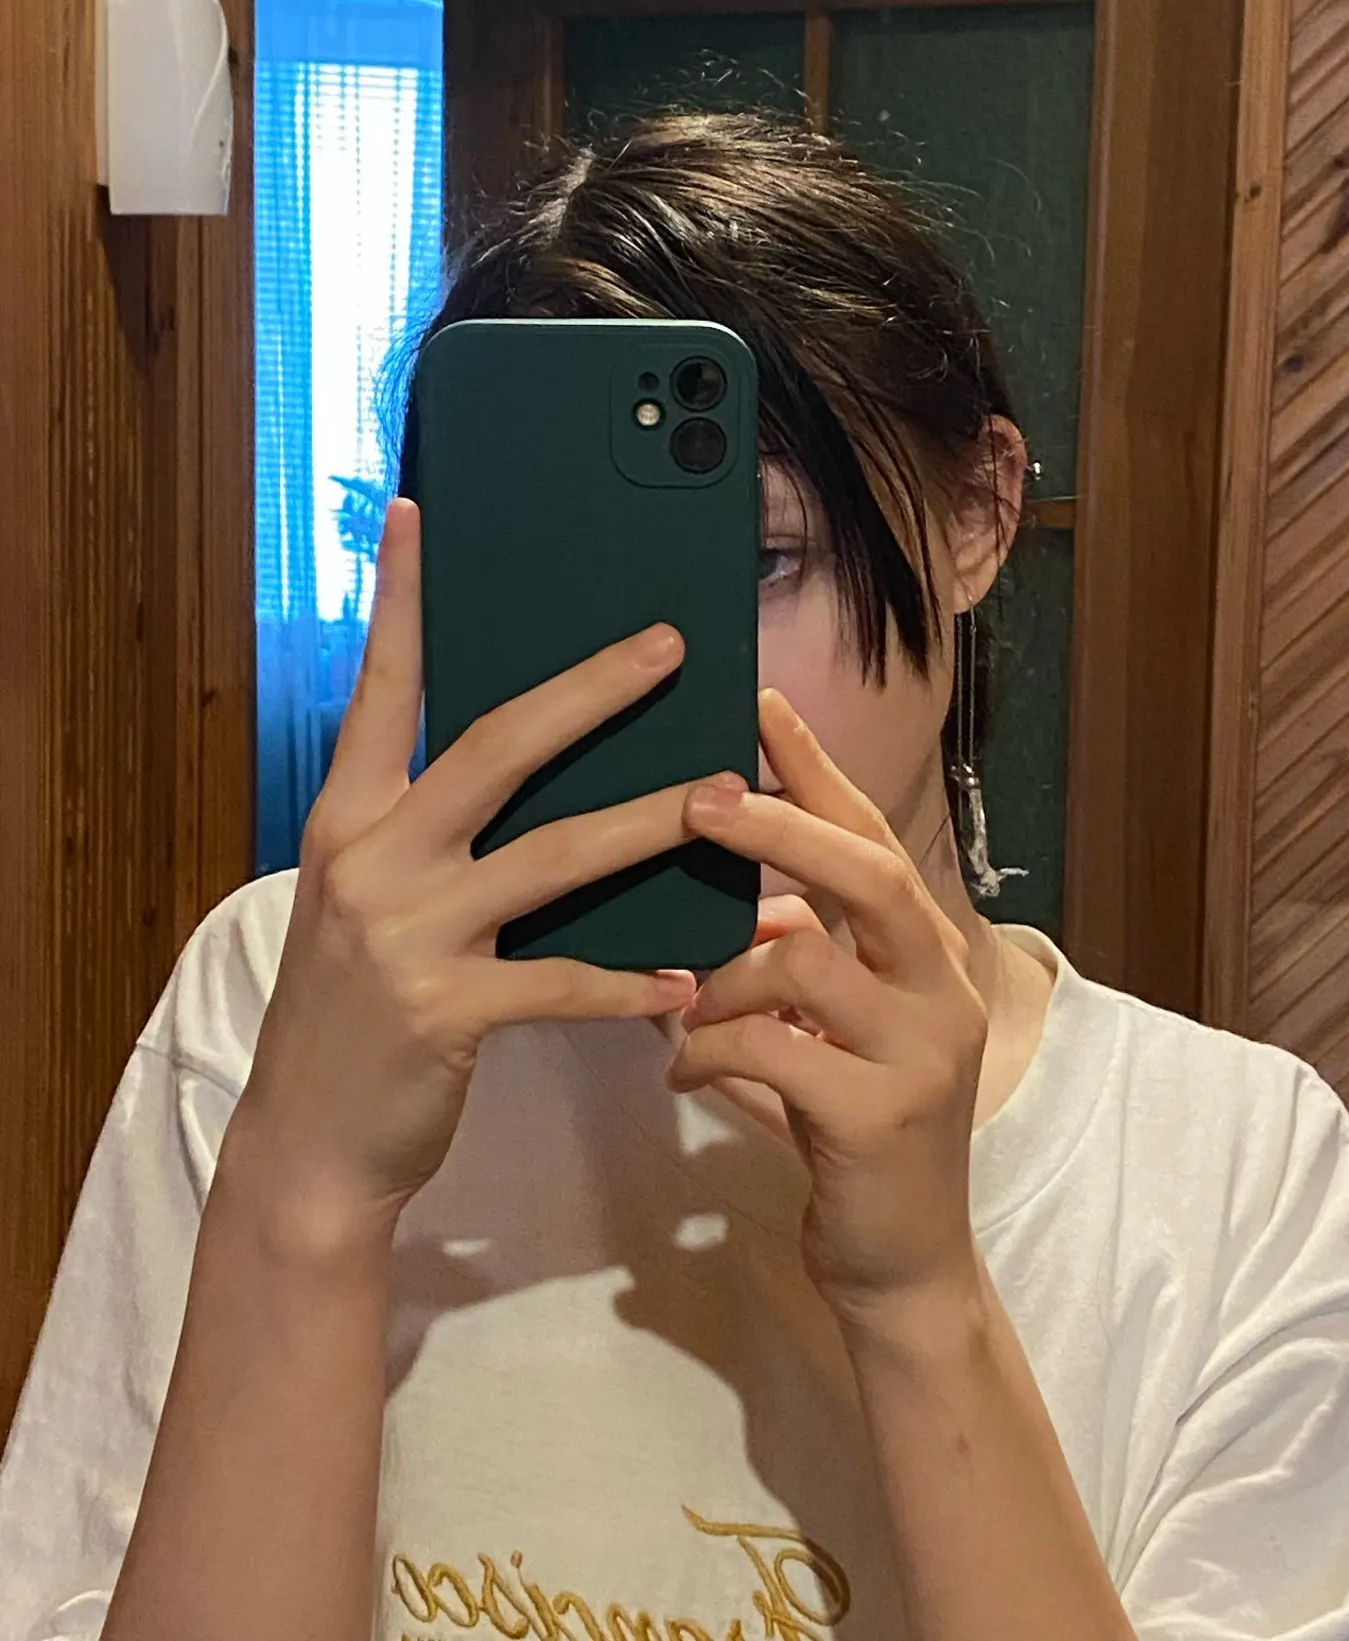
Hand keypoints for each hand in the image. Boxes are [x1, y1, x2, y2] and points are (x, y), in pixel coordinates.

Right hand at [226, 500, 702, 1249]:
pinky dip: (629, 982)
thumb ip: (432, 832)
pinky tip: (687, 981)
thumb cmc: (355, 1014)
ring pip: (553, 856)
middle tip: (669, 645)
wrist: (307, 1146)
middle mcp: (372, 860)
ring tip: (726, 797)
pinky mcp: (446, 1013)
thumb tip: (527, 762)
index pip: (381, 689)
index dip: (402, 601)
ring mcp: (406, 935)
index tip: (419, 515)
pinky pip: (561, 981)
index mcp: (349, 820)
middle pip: (494, 747)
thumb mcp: (369, 903)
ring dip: (649, 823)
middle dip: (588, 690)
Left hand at [667, 690, 990, 1316]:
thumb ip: (792, 963)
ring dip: (723, 974)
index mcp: (928, 955)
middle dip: (781, 827)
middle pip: (868, 874)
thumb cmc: (852, 1135)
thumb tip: (712, 900)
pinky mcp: (881, 1117)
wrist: (903, 1269)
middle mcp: (942, 988)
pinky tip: (678, 1073)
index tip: (759, 700)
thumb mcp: (829, 1034)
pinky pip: (774, 1051)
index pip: (873, 837)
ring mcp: (922, 1053)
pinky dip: (709, 1050)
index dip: (817, 769)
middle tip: (701, 795)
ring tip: (678, 1004)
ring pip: (808, 963)